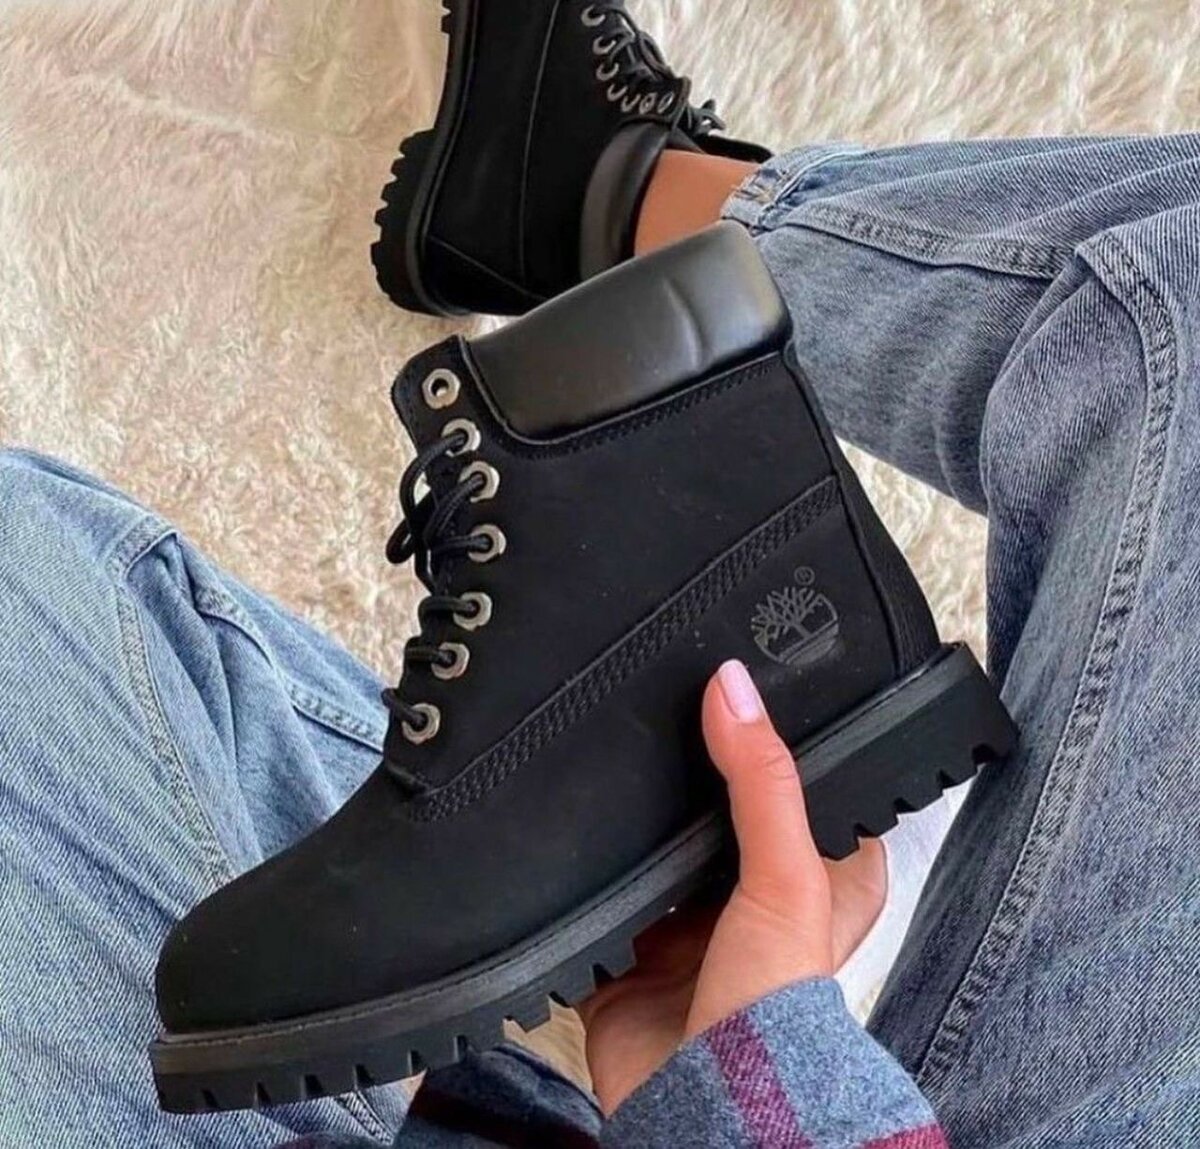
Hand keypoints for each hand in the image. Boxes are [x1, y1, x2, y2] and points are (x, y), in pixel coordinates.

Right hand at [577, 660, 886, 1115]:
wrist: (702, 1105)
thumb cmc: (774, 1008)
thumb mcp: (786, 874)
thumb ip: (764, 780)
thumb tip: (733, 686)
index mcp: (811, 877)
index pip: (799, 783)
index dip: (775, 737)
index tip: (740, 679)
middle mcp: (749, 897)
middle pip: (716, 811)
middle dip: (689, 773)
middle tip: (659, 704)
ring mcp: (687, 925)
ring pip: (654, 849)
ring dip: (633, 822)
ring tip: (607, 751)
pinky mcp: (629, 952)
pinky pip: (596, 897)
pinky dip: (581, 872)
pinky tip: (567, 827)